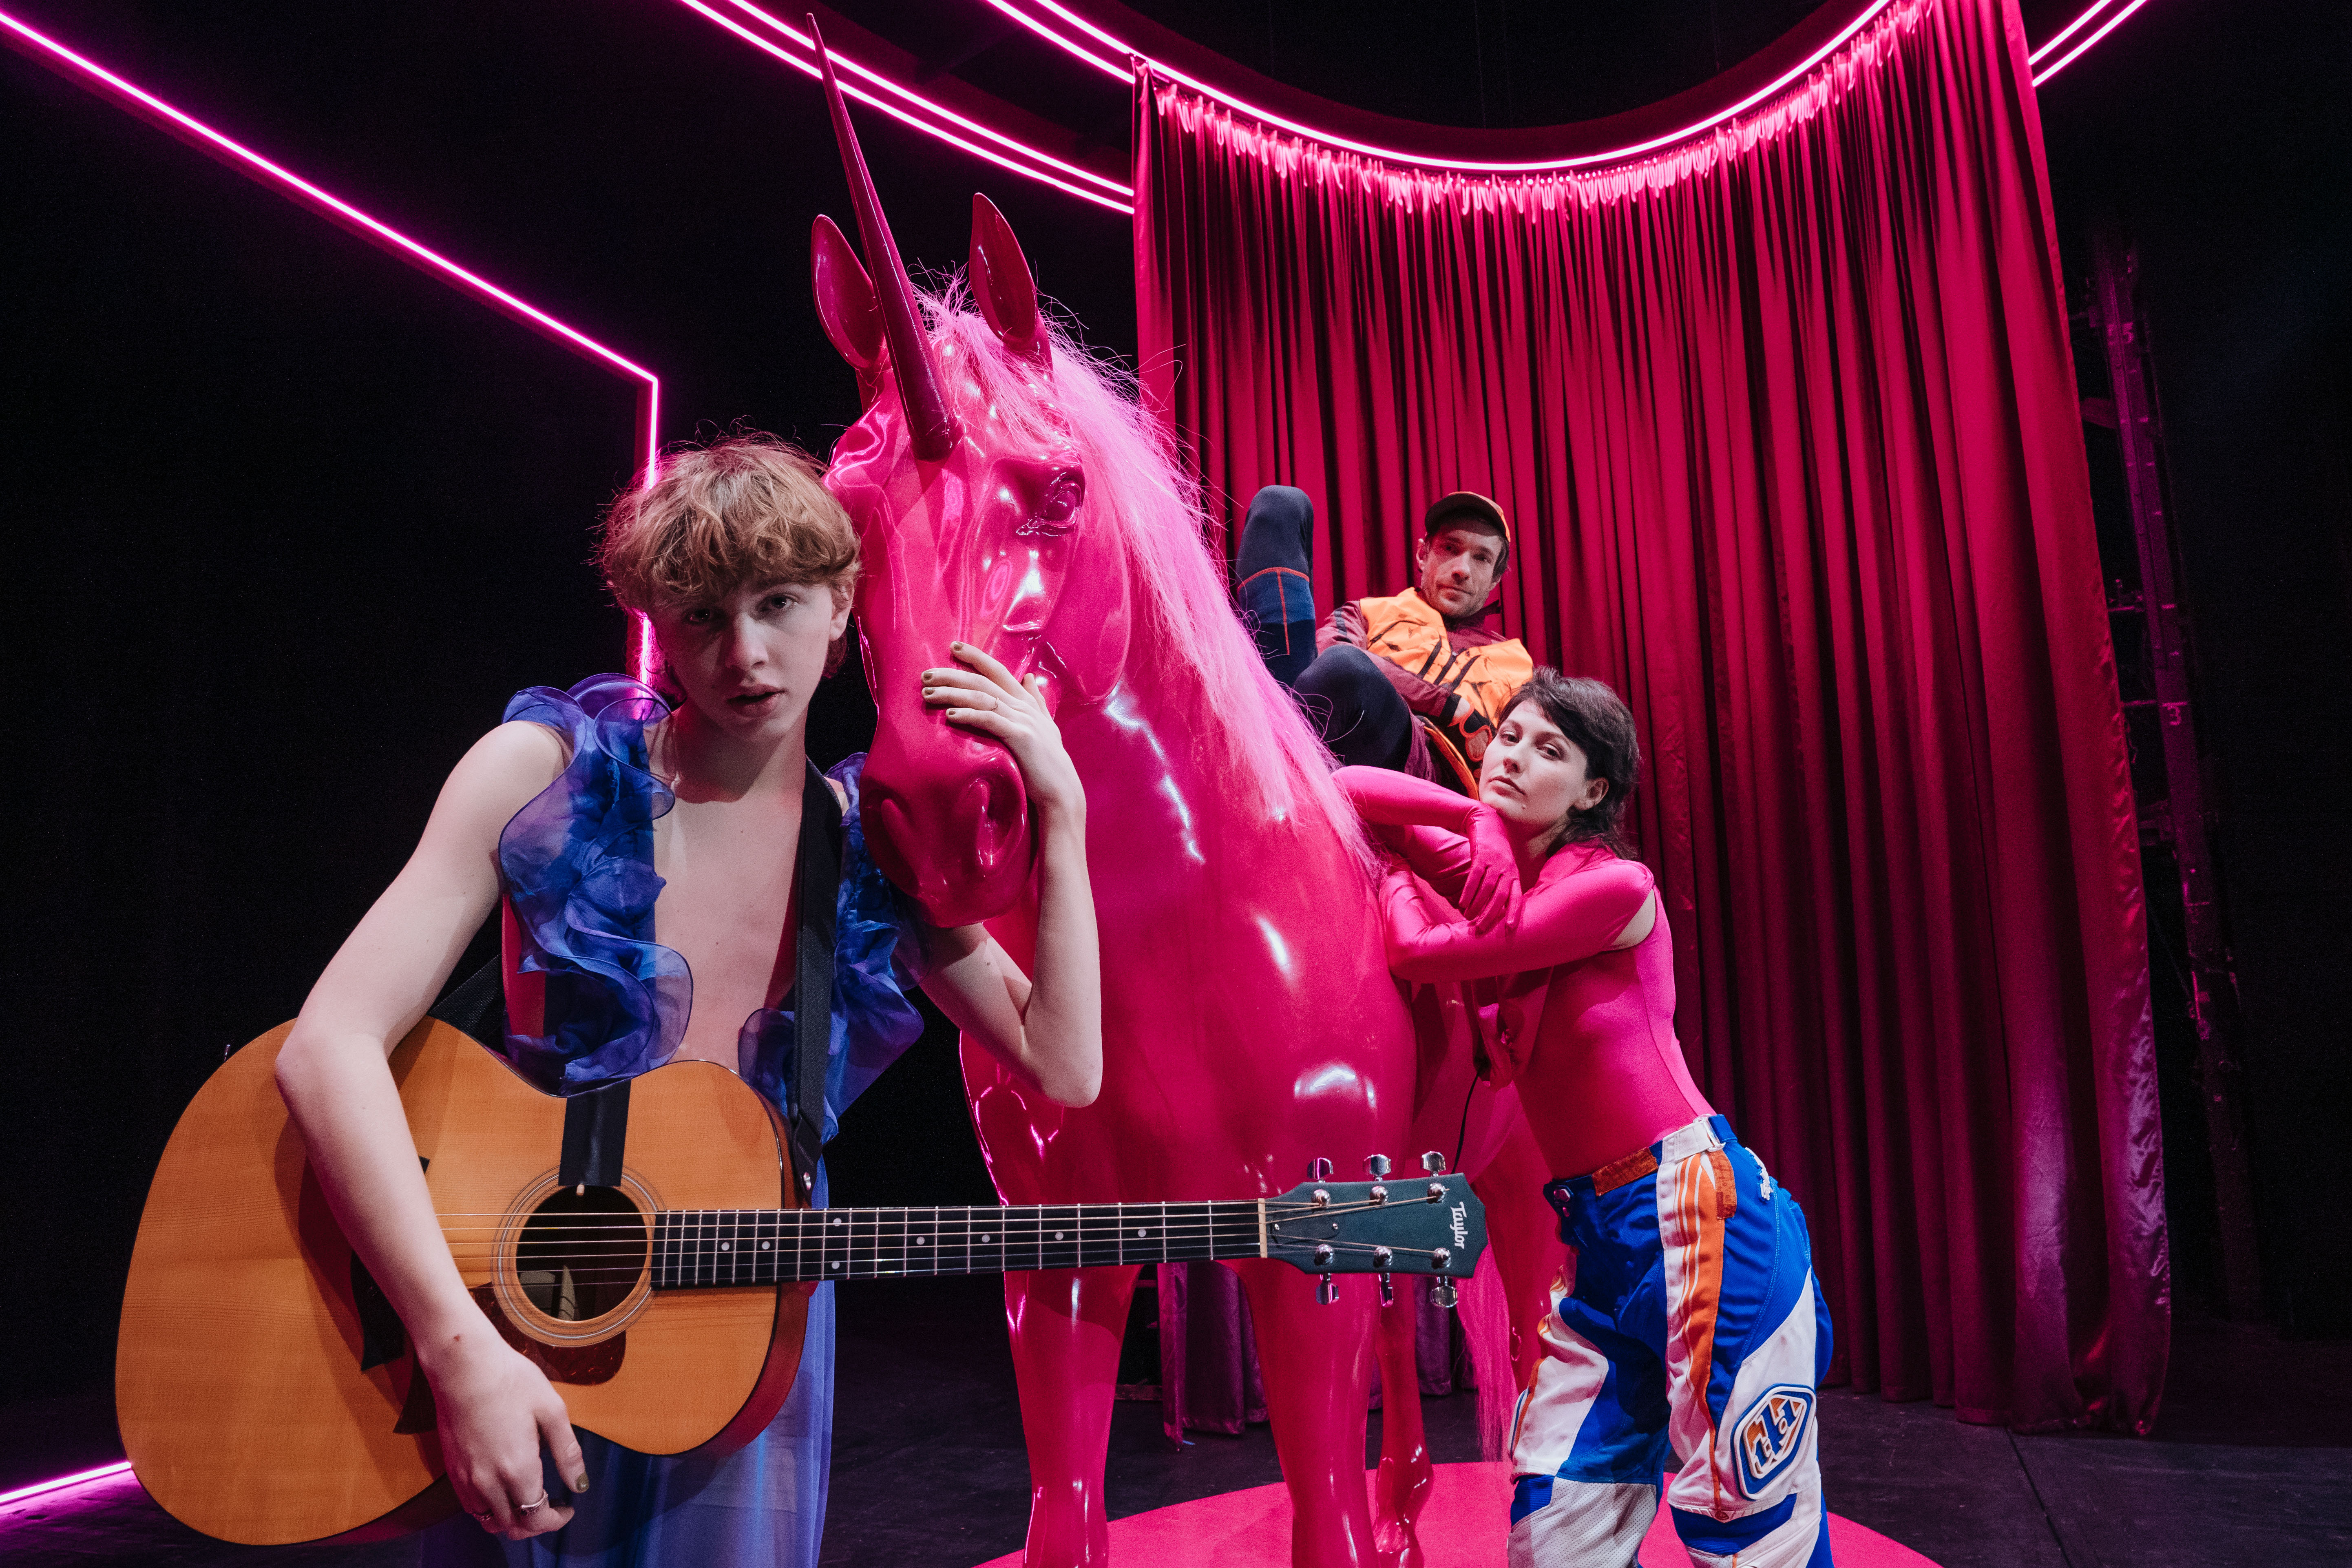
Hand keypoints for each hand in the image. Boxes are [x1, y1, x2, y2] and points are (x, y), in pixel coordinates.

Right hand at [425, 1333, 586, 1538]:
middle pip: (512, 1526)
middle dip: (536, 1524)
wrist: (462, 1366)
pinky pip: (470, 1507)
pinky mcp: (452, 1470)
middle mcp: (488, 1482)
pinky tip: (502, 1489)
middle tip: (552, 1506)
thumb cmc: (511, 1381)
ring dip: (511, 1519)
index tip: (568, 1508)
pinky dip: (489, 1509)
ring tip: (528, 1500)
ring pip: (489, 1521)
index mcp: (518, 1469)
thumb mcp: (552, 1410)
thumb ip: (567, 1451)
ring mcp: (466, 1478)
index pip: (537, 1518)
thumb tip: (581, 1484)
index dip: (556, 1520)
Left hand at [920, 643, 1084, 822]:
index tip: (953, 647)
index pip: (998, 671)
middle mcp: (1024, 706)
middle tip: (926, 674)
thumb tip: (1028, 677)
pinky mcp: (1020, 737)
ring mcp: (1023, 720)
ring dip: (953, 693)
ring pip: (983, 697)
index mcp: (1027, 701)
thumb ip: (1036, 701)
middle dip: (953, 674)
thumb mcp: (1045, 725)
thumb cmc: (1049, 762)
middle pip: (983, 681)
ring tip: (929, 693)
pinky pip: (990, 720)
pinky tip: (951, 714)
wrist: (1061, 790)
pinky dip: (970, 714)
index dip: (976, 657)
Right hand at [1459, 803, 1521, 933]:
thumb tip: (1491, 907)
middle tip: (1481, 928)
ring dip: (1477, 905)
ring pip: (1487, 888)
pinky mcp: (1483, 855)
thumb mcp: (1502, 865)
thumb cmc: (1493, 849)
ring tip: (1468, 917)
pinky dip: (1469, 891)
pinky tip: (1462, 902)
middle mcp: (1508, 869)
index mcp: (1514, 874)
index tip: (1509, 928)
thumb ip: (1501, 883)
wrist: (1486, 821)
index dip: (1514, 913)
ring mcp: (1496, 862)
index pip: (1517, 897)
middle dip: (1490, 914)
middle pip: (1501, 896)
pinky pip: (1475, 877)